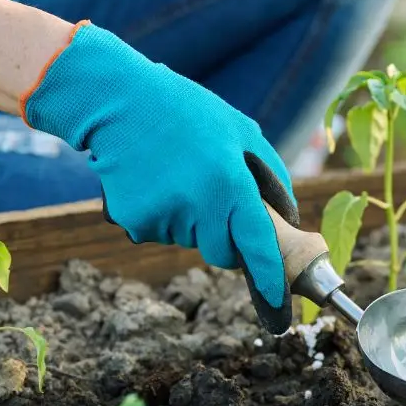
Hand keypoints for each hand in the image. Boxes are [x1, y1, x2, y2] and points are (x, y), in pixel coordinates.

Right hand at [21, 22, 299, 333]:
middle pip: (222, 254)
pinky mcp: (134, 220)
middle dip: (224, 238)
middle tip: (212, 197)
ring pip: (189, 241)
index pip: (257, 244)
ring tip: (177, 174)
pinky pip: (159, 233)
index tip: (279, 304)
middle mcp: (198, 205)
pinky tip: (153, 180)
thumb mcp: (242, 131)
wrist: (118, 101)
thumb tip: (287, 219)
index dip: (270, 278)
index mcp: (230, 183)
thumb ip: (272, 177)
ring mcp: (163, 216)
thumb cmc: (189, 113)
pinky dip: (161, 215)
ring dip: (190, 220)